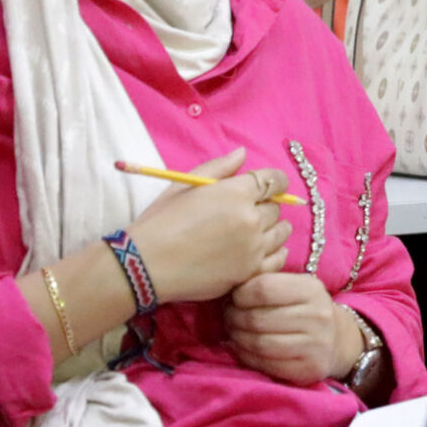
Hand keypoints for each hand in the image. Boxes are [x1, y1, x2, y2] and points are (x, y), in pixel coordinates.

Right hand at [128, 148, 293, 304]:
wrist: (145, 265)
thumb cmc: (160, 222)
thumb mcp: (185, 185)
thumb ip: (219, 167)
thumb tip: (242, 153)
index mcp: (237, 193)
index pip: (275, 180)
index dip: (273, 181)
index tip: (265, 187)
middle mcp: (251, 219)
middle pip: (276, 207)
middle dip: (265, 205)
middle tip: (246, 212)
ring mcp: (253, 248)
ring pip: (281, 232)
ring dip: (272, 228)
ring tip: (253, 232)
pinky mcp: (250, 272)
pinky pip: (278, 259)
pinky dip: (275, 253)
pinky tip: (260, 251)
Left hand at [223, 273, 358, 384]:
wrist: (337, 340)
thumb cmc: (305, 308)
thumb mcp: (295, 286)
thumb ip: (267, 281)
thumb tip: (230, 285)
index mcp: (311, 289)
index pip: (263, 289)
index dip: (240, 294)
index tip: (234, 298)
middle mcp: (318, 316)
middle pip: (257, 318)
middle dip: (234, 318)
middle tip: (228, 317)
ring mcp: (315, 345)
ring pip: (259, 343)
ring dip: (237, 338)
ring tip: (233, 332)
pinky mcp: (308, 369)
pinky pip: (266, 364)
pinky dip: (246, 356)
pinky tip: (242, 349)